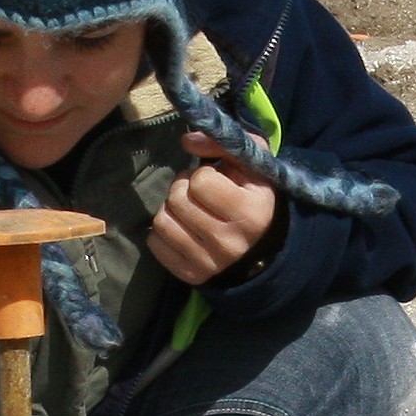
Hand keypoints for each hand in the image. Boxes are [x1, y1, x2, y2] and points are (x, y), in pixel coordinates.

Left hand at [147, 133, 279, 285]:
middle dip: (183, 188)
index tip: (214, 179)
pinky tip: (180, 227)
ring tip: (186, 208)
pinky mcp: (191, 275)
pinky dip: (162, 231)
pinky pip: (155, 243)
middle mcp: (230, 243)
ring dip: (170, 208)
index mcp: (250, 214)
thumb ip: (221, 143)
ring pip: (162, 221)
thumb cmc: (252, 196)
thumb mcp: (250, 164)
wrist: (260, 248)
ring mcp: (209, 263)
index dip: (203, 174)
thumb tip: (186, 140)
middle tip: (196, 192)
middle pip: (177, 200)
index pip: (201, 182)